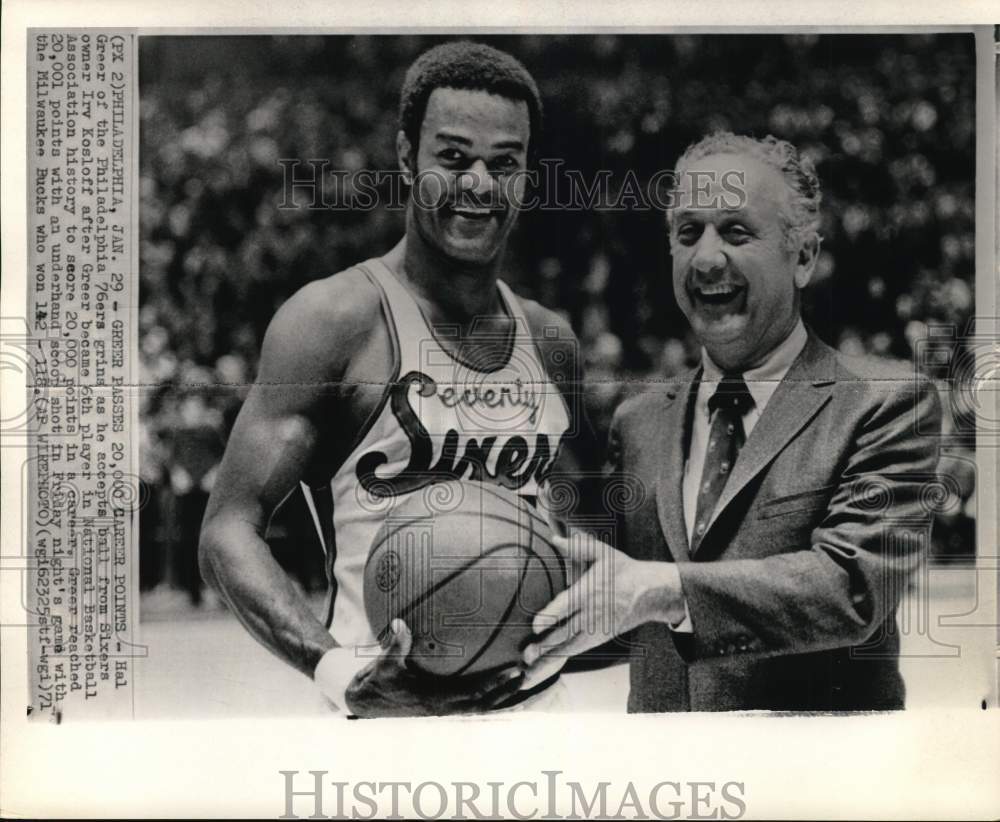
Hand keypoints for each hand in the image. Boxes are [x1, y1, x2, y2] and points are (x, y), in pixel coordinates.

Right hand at [344, 620, 524, 717]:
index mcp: (435, 702)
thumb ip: (395, 644)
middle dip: (510, 693)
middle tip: (532, 674)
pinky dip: (489, 694)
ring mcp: (445, 709)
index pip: (473, 696)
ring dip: (504, 696)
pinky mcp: (443, 705)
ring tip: (527, 680)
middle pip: (487, 704)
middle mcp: (445, 709)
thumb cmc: (376, 682)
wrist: (366, 702)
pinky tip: (502, 682)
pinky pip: (472, 701)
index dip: (495, 686)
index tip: (515, 672)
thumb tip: (400, 622)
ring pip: (481, 706)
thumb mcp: (383, 663)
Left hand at [522, 534, 684, 665]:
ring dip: (550, 656)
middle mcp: (592, 613)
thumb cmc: (622, 570)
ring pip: (570, 645)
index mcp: (590, 591)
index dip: (551, 617)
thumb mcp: (603, 553)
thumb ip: (578, 547)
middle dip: (545, 644)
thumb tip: (554, 538)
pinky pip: (578, 649)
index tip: (535, 627)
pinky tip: (546, 664)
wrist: (649, 592)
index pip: (567, 606)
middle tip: (526, 654)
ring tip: (530, 667)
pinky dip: (562, 657)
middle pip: (565, 631)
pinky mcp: (601, 637)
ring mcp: (597, 628)